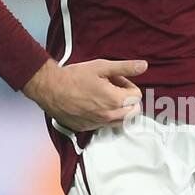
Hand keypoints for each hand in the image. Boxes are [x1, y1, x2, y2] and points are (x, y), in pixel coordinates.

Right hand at [23, 57, 147, 131]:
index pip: (137, 96)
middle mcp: (109, 116)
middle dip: (127, 99)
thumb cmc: (74, 76)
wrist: (50, 89)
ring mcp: (99, 124)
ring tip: (104, 96)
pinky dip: (105, 116)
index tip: (116, 80)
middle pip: (133, 111)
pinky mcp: (88, 128)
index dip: (128, 85)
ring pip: (121, 121)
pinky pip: (105, 125)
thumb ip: (125, 68)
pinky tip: (93, 104)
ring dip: (119, 109)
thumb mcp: (101, 67)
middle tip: (113, 88)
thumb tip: (143, 66)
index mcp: (115, 100)